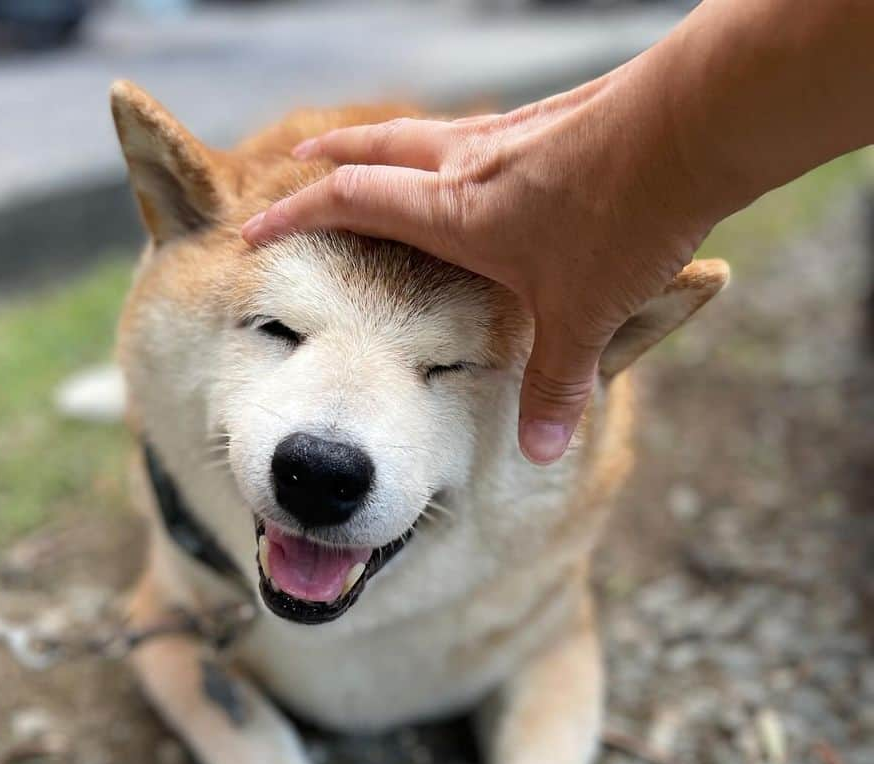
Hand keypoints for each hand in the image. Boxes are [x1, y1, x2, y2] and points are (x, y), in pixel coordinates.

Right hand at [242, 71, 711, 463]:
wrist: (696, 126)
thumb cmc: (626, 219)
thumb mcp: (582, 315)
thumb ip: (553, 387)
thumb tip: (536, 453)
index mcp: (452, 212)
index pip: (349, 201)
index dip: (295, 218)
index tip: (253, 232)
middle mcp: (468, 165)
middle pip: (374, 148)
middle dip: (326, 159)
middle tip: (293, 164)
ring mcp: (507, 136)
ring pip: (423, 133)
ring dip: (385, 147)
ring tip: (369, 162)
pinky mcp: (548, 124)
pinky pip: (475, 134)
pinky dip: (448, 149)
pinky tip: (472, 168)